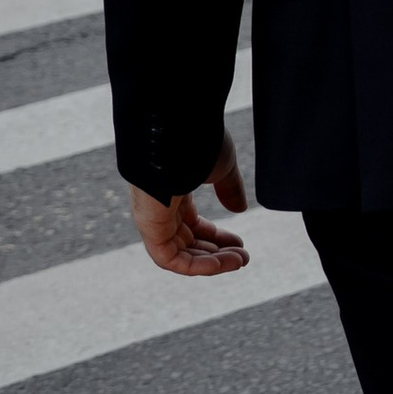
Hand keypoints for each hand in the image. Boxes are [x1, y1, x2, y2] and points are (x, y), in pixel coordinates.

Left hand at [129, 137, 250, 277]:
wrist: (176, 127)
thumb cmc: (197, 141)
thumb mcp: (221, 167)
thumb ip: (230, 189)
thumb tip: (239, 209)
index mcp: (175, 190)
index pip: (193, 224)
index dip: (218, 237)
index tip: (240, 243)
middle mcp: (161, 206)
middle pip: (188, 242)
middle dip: (217, 253)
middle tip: (243, 258)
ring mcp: (153, 217)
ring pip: (180, 254)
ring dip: (211, 262)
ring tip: (239, 261)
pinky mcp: (149, 227)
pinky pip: (170, 259)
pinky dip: (195, 266)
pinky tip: (220, 264)